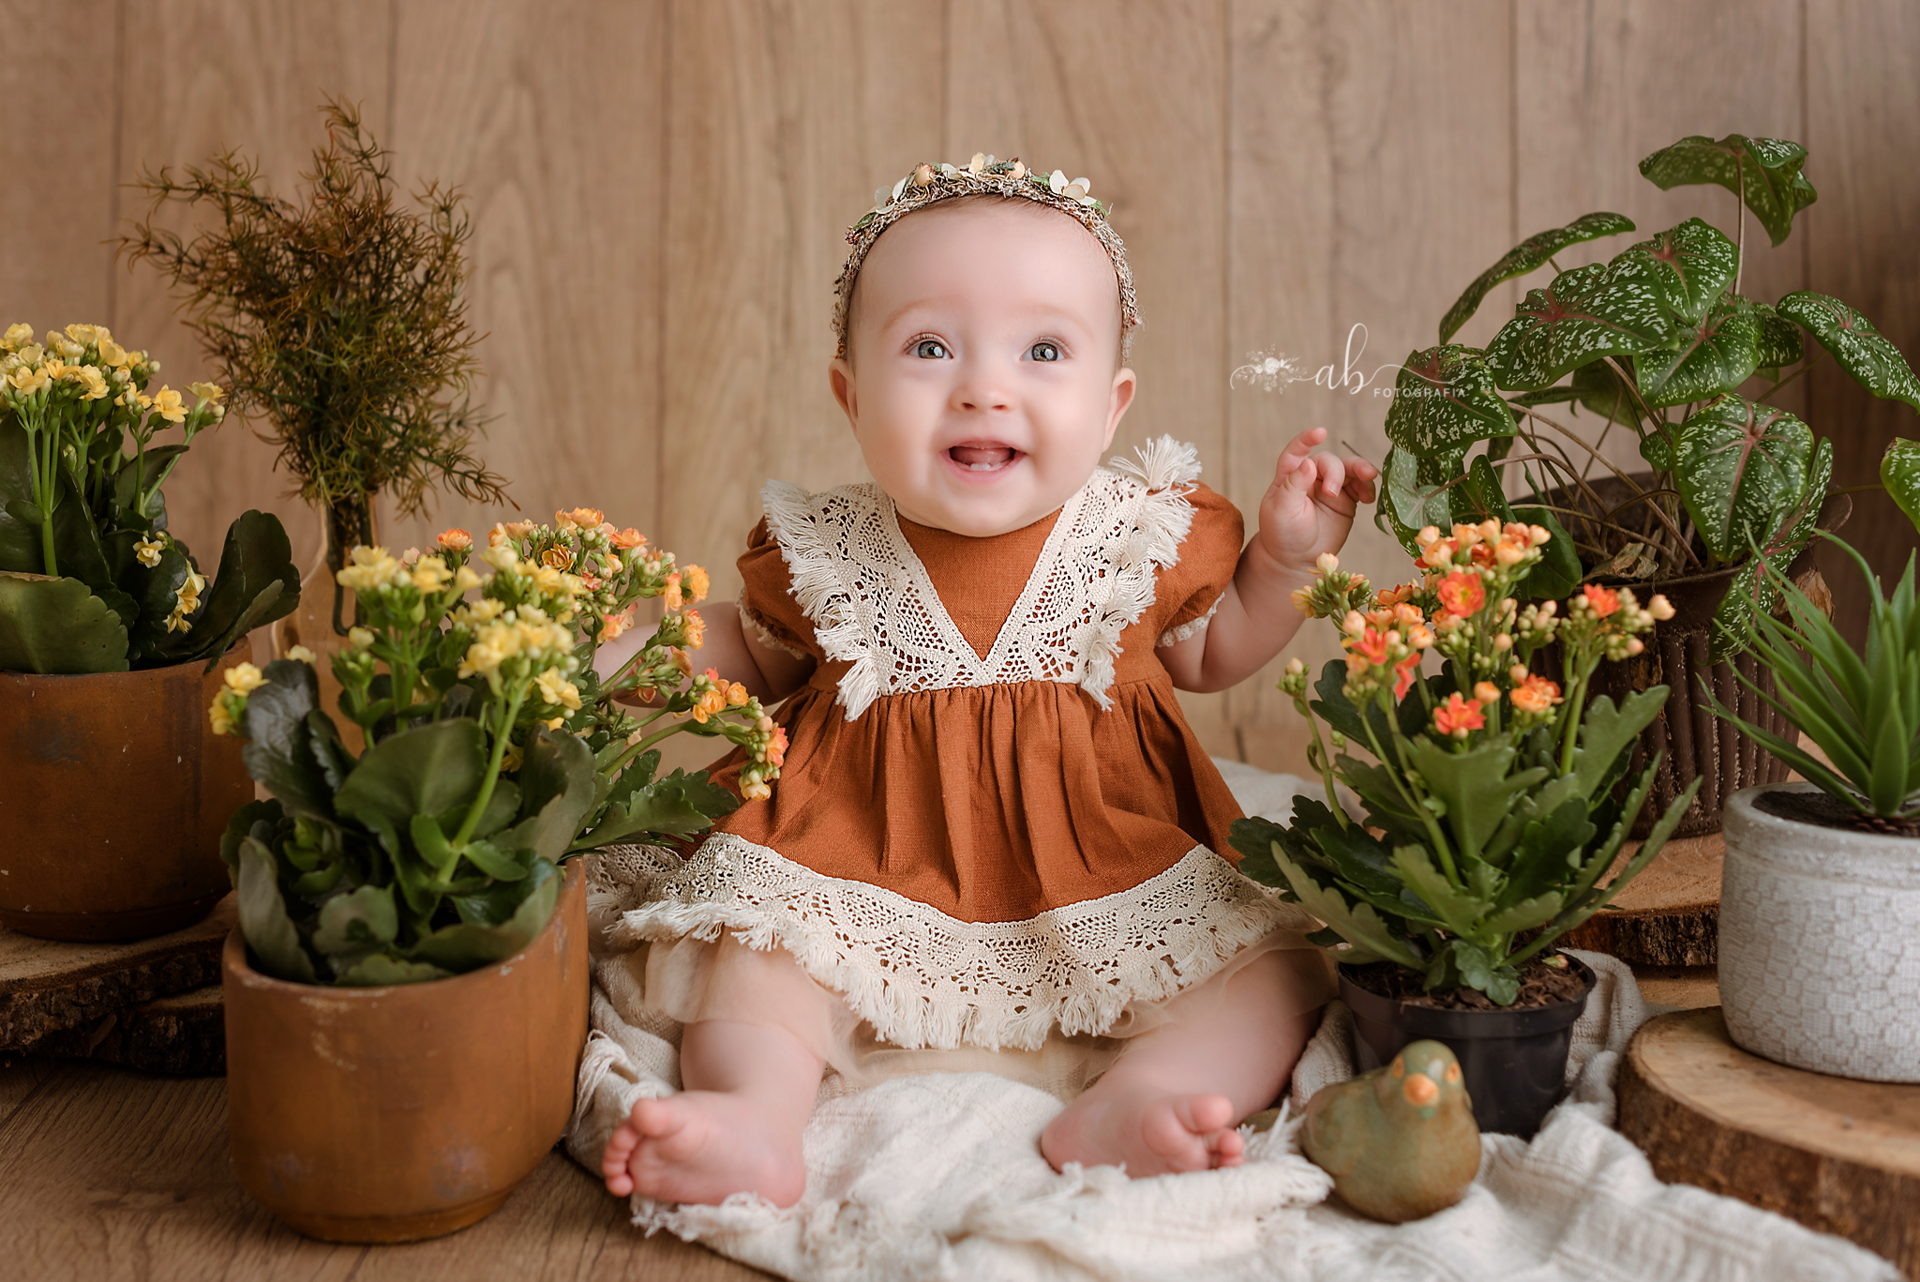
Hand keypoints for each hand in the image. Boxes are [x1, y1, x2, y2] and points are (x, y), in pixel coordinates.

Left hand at [1254, 427, 1378, 574]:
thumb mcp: (1282, 510)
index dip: (1307, 440)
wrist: (1296, 559)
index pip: (1297, 452)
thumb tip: (1308, 461)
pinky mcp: (1346, 500)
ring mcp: (1330, 487)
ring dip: (1360, 470)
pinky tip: (1369, 498)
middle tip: (1332, 492)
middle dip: (1335, 472)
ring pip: (1349, 469)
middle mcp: (1311, 477)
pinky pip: (1361, 486)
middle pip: (1328, 461)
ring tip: (1368, 478)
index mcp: (1289, 476)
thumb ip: (1294, 486)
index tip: (1320, 432)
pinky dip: (1367, 487)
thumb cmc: (1283, 533)